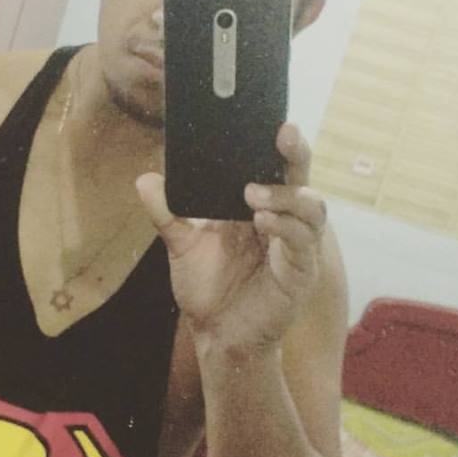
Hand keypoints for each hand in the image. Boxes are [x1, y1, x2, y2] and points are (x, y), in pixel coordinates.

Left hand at [136, 123, 326, 350]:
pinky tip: (262, 221)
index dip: (278, 144)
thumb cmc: (208, 289)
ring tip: (251, 194)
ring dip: (285, 196)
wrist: (217, 336)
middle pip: (301, 178)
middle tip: (282, 134)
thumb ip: (167, 213)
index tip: (271, 120)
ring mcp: (296, 247)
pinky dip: (286, 227)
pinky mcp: (301, 273)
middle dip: (296, 153)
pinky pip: (304, 243)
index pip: (275, 168)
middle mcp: (283, 221)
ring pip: (312, 208)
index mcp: (260, 208)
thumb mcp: (181, 245)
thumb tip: (145, 179)